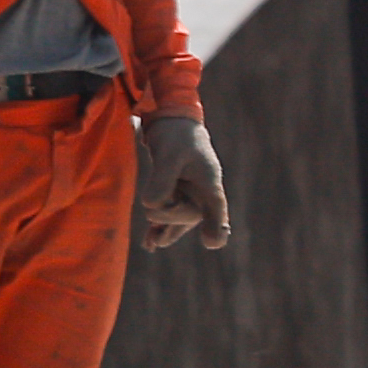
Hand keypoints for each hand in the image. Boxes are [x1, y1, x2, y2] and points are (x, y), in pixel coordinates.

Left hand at [134, 112, 234, 249]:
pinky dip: (161, 230)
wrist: (173, 123)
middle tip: (152, 197)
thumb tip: (151, 208)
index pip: (215, 208)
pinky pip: (171, 219)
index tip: (213, 242)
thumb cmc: (176, 136)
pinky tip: (151, 244)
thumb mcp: (168, 155)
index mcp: (209, 182)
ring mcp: (191, 197)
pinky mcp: (177, 196)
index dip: (216, 226)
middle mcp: (203, 194)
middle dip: (166, 214)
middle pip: (185, 218)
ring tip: (151, 244)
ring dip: (164, 229)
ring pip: (177, 222)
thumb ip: (161, 182)